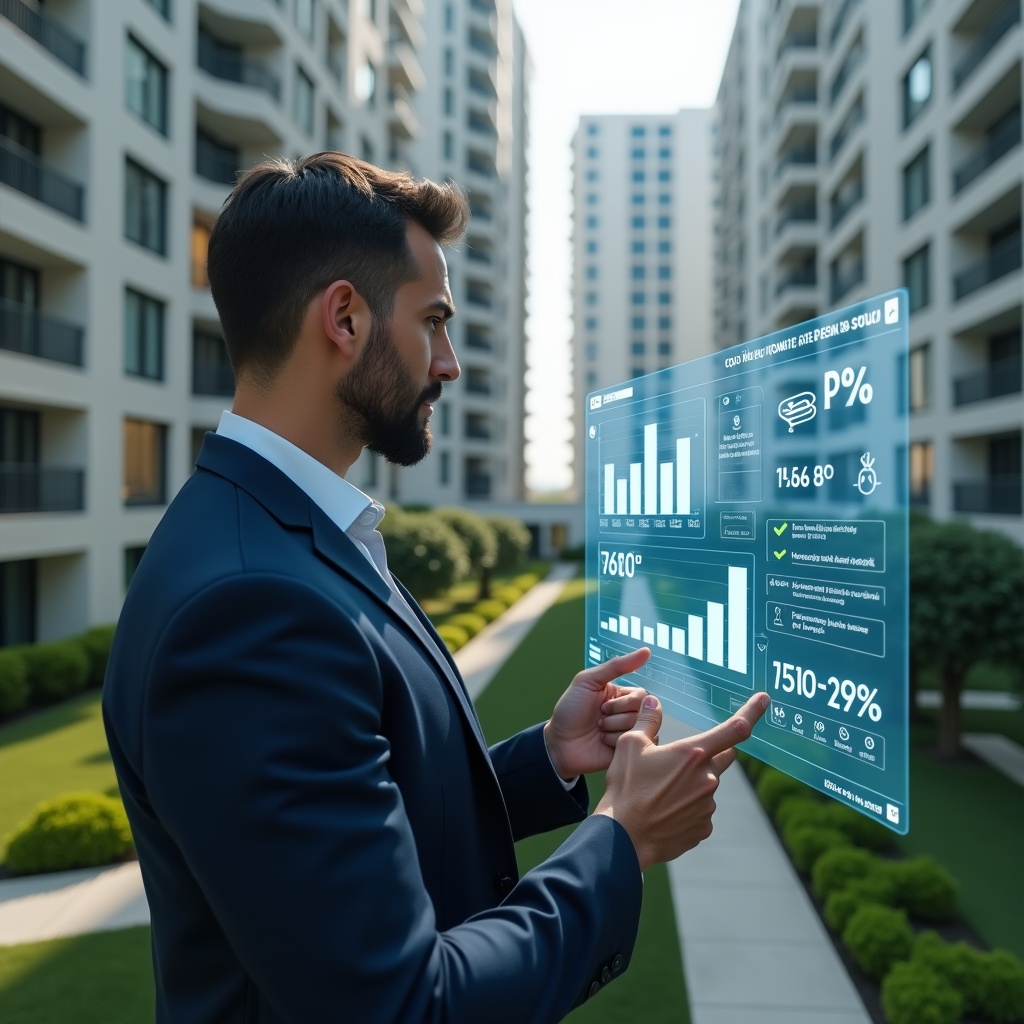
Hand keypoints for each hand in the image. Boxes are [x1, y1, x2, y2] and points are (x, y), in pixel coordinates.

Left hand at [543, 648, 651, 779]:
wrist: (559, 743)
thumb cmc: (570, 710)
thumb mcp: (588, 681)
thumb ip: (616, 666)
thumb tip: (646, 651)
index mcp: (622, 696)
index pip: (643, 696)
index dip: (623, 702)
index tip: (602, 705)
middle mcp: (629, 714)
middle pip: (644, 713)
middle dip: (617, 716)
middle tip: (598, 719)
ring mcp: (629, 734)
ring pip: (640, 729)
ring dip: (614, 729)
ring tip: (598, 731)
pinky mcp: (628, 751)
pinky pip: (635, 745)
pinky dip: (615, 743)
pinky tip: (603, 743)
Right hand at [594, 692, 768, 870]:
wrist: (623, 837)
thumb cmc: (626, 788)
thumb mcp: (630, 745)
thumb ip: (647, 720)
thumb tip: (653, 701)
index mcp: (693, 753)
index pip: (735, 728)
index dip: (752, 711)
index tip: (764, 699)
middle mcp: (708, 779)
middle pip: (722, 757)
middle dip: (708, 754)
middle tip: (680, 761)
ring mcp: (708, 806)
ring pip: (706, 787)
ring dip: (692, 784)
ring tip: (658, 793)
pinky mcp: (703, 828)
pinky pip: (700, 811)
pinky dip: (686, 808)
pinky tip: (663, 811)